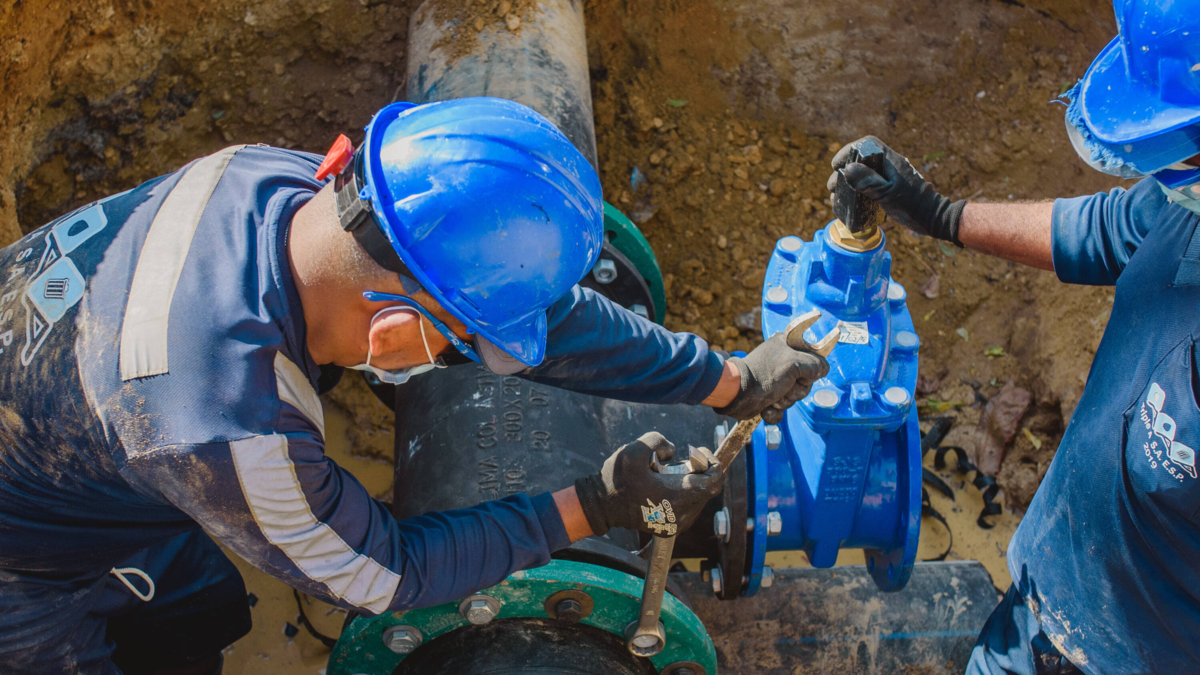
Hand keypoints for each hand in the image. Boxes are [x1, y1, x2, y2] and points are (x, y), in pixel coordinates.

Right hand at [574, 432, 723, 537]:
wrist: (601, 506)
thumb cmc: (617, 480)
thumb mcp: (635, 449)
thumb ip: (659, 441)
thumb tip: (672, 452)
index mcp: (677, 497)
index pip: (714, 482)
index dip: (712, 462)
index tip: (698, 451)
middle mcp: (681, 515)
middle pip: (707, 489)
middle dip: (698, 470)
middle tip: (683, 459)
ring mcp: (676, 524)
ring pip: (698, 498)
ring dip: (691, 482)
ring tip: (670, 472)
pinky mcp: (671, 527)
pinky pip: (688, 507)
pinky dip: (683, 493)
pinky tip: (665, 484)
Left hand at [714, 330, 828, 423]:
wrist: (738, 395)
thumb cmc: (765, 375)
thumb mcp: (794, 364)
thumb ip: (814, 364)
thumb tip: (823, 369)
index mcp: (786, 346)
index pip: (812, 355)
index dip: (811, 367)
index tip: (803, 372)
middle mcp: (782, 362)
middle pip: (806, 381)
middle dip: (796, 390)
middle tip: (784, 387)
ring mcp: (775, 380)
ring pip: (795, 396)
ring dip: (784, 401)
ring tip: (772, 397)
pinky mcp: (768, 397)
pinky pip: (782, 409)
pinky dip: (775, 411)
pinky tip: (766, 407)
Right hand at [827, 136, 965, 244]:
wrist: (932, 218)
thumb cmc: (912, 205)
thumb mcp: (887, 193)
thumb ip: (868, 180)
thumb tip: (847, 169)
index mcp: (890, 160)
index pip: (866, 144)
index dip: (847, 151)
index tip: (835, 166)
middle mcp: (889, 165)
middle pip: (860, 161)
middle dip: (843, 173)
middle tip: (833, 187)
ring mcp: (889, 178)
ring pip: (863, 175)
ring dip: (847, 184)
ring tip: (836, 197)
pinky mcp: (889, 190)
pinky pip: (869, 186)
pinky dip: (856, 193)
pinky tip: (849, 204)